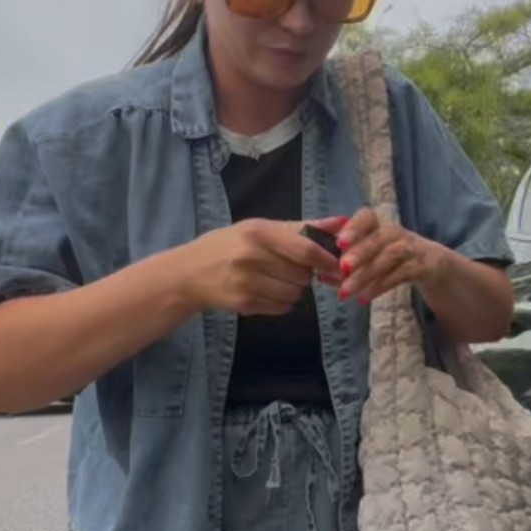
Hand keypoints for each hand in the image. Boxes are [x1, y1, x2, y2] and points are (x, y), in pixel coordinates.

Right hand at [181, 218, 342, 316]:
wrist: (188, 273)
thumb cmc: (228, 245)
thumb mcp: (261, 228)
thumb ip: (303, 227)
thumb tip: (342, 222)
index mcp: (259, 232)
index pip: (306, 250)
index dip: (327, 261)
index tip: (338, 267)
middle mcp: (252, 255)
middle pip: (303, 275)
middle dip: (305, 276)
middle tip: (291, 270)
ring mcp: (247, 281)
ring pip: (295, 294)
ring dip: (295, 291)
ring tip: (278, 281)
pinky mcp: (243, 302)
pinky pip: (281, 308)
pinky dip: (282, 303)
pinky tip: (267, 293)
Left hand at [337, 209, 446, 305]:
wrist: (435, 267)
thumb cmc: (395, 261)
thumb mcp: (372, 259)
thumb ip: (348, 266)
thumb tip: (320, 276)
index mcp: (380, 227)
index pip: (367, 218)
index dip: (354, 227)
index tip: (339, 242)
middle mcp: (396, 234)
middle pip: (379, 238)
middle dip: (359, 252)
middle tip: (342, 268)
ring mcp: (412, 248)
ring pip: (389, 256)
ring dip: (366, 274)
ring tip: (346, 292)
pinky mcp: (423, 266)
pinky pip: (401, 274)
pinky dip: (381, 286)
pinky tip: (365, 298)